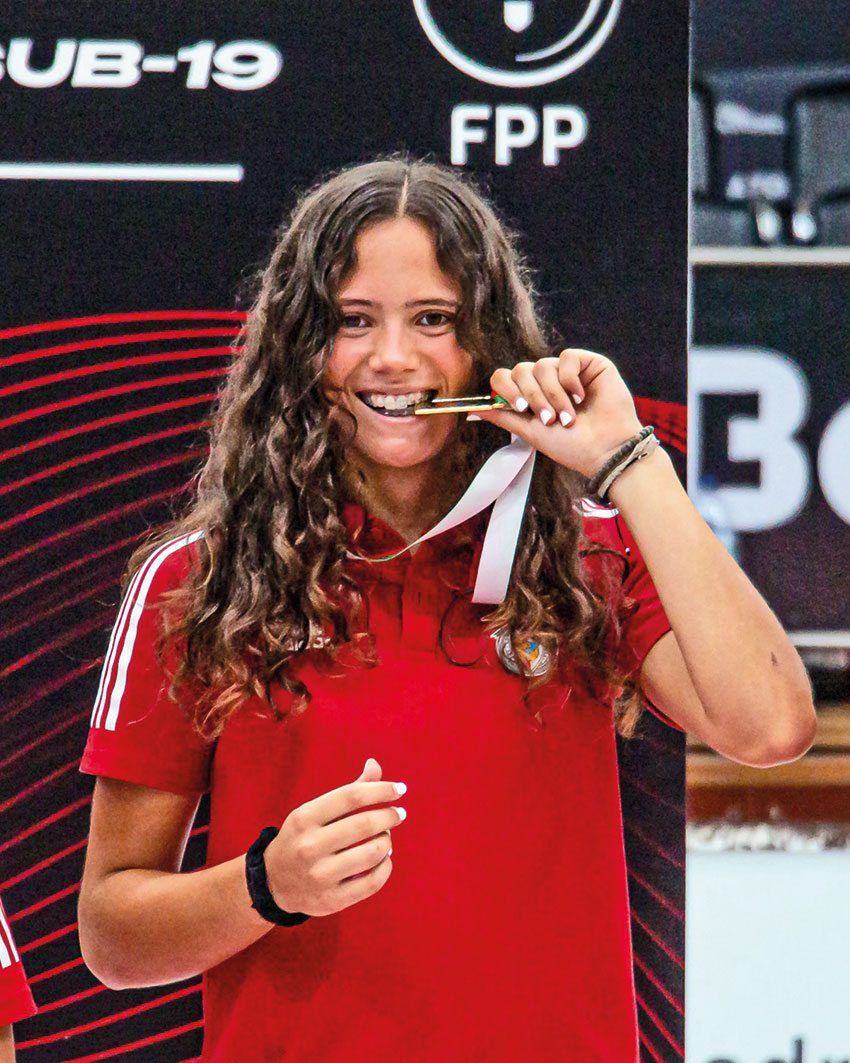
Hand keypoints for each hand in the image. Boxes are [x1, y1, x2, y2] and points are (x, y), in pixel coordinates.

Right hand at [263, 758, 405, 916]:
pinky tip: (385, 859)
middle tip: (398, 814)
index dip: (381, 790)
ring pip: (373, 852)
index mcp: (304, 817)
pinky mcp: (331, 900)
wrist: (273, 883)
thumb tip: (375, 765)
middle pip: (364, 824)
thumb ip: (348, 791)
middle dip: (390, 815)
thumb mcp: (314, 811)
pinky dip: (386, 866)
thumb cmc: (302, 838)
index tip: (400, 789)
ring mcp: (320, 875)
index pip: (351, 796)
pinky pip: (373, 882)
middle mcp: (309, 846)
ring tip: (386, 837)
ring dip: (387, 841)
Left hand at [471, 348, 642, 478]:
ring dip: (554, 395)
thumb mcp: (530, 433)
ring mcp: (567, 371)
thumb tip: (473, 410)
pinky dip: (570, 379)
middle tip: (549, 419)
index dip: (507, 389)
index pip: (505, 378)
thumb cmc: (571, 446)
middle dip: (533, 396)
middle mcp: (546, 381)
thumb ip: (504, 417)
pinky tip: (581, 397)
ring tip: (567, 416)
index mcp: (530, 396)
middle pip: (522, 370)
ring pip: (543, 366)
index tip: (520, 407)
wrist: (605, 450)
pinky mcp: (588, 363)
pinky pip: (567, 357)